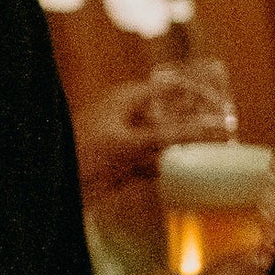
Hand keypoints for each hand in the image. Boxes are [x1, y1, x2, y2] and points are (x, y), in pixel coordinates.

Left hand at [72, 74, 216, 196]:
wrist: (53, 186)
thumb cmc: (81, 153)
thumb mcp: (131, 143)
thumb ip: (171, 136)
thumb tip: (209, 129)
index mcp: (126, 99)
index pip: (169, 87)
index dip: (195, 93)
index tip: (219, 103)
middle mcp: (126, 117)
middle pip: (168, 116)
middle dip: (191, 126)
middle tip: (221, 133)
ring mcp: (123, 142)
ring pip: (161, 142)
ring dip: (180, 151)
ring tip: (210, 157)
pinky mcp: (121, 166)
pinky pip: (151, 164)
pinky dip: (166, 169)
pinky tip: (184, 175)